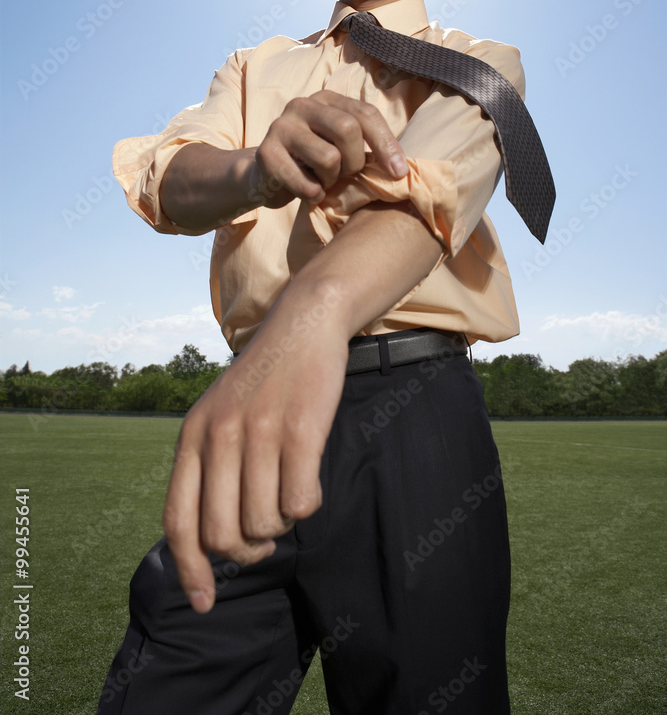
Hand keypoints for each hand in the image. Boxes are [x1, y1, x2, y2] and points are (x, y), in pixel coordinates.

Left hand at [162, 304, 349, 612]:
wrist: (303, 324)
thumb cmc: (263, 380)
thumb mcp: (218, 415)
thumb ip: (207, 468)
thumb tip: (210, 542)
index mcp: (192, 436)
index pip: (179, 522)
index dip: (189, 570)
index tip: (204, 602)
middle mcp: (219, 436)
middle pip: (223, 535)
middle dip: (248, 551)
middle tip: (265, 536)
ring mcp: (260, 432)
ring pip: (266, 525)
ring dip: (281, 524)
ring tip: (288, 492)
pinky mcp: (302, 430)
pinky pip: (301, 504)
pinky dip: (308, 506)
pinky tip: (309, 478)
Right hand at [251, 89, 407, 207]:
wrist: (265, 177)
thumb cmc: (313, 164)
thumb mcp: (340, 148)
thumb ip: (365, 147)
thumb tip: (401, 167)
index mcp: (327, 99)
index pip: (365, 113)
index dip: (386, 144)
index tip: (398, 173)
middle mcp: (302, 105)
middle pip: (347, 129)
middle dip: (355, 162)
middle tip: (345, 176)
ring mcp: (281, 126)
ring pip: (329, 157)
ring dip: (332, 180)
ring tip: (321, 181)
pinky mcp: (266, 153)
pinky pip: (305, 182)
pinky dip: (314, 194)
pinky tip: (308, 192)